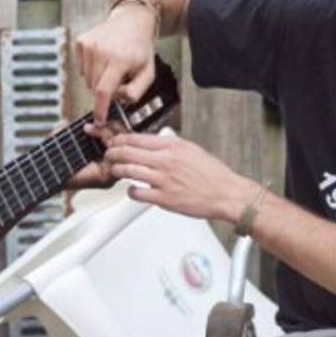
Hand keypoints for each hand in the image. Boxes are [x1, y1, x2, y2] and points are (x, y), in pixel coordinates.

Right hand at [74, 4, 157, 125]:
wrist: (132, 20)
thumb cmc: (141, 48)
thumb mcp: (148, 72)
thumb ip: (136, 92)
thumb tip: (118, 100)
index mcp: (119, 60)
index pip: (104, 91)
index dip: (100, 109)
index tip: (99, 121)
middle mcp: (100, 51)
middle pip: (94, 87)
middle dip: (105, 90)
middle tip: (118, 79)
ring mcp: (89, 45)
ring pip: (86, 79)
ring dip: (98, 79)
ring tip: (112, 66)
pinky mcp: (81, 41)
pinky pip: (81, 68)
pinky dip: (91, 69)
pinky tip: (103, 58)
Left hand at [103, 132, 256, 221]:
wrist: (226, 194)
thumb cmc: (211, 174)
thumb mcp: (191, 149)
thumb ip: (169, 146)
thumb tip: (150, 145)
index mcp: (173, 146)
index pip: (137, 138)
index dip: (120, 140)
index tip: (115, 142)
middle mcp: (166, 161)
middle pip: (128, 152)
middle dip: (112, 153)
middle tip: (109, 156)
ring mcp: (164, 180)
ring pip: (128, 171)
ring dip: (117, 170)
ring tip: (116, 171)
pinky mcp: (164, 198)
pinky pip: (137, 193)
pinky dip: (130, 191)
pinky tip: (132, 190)